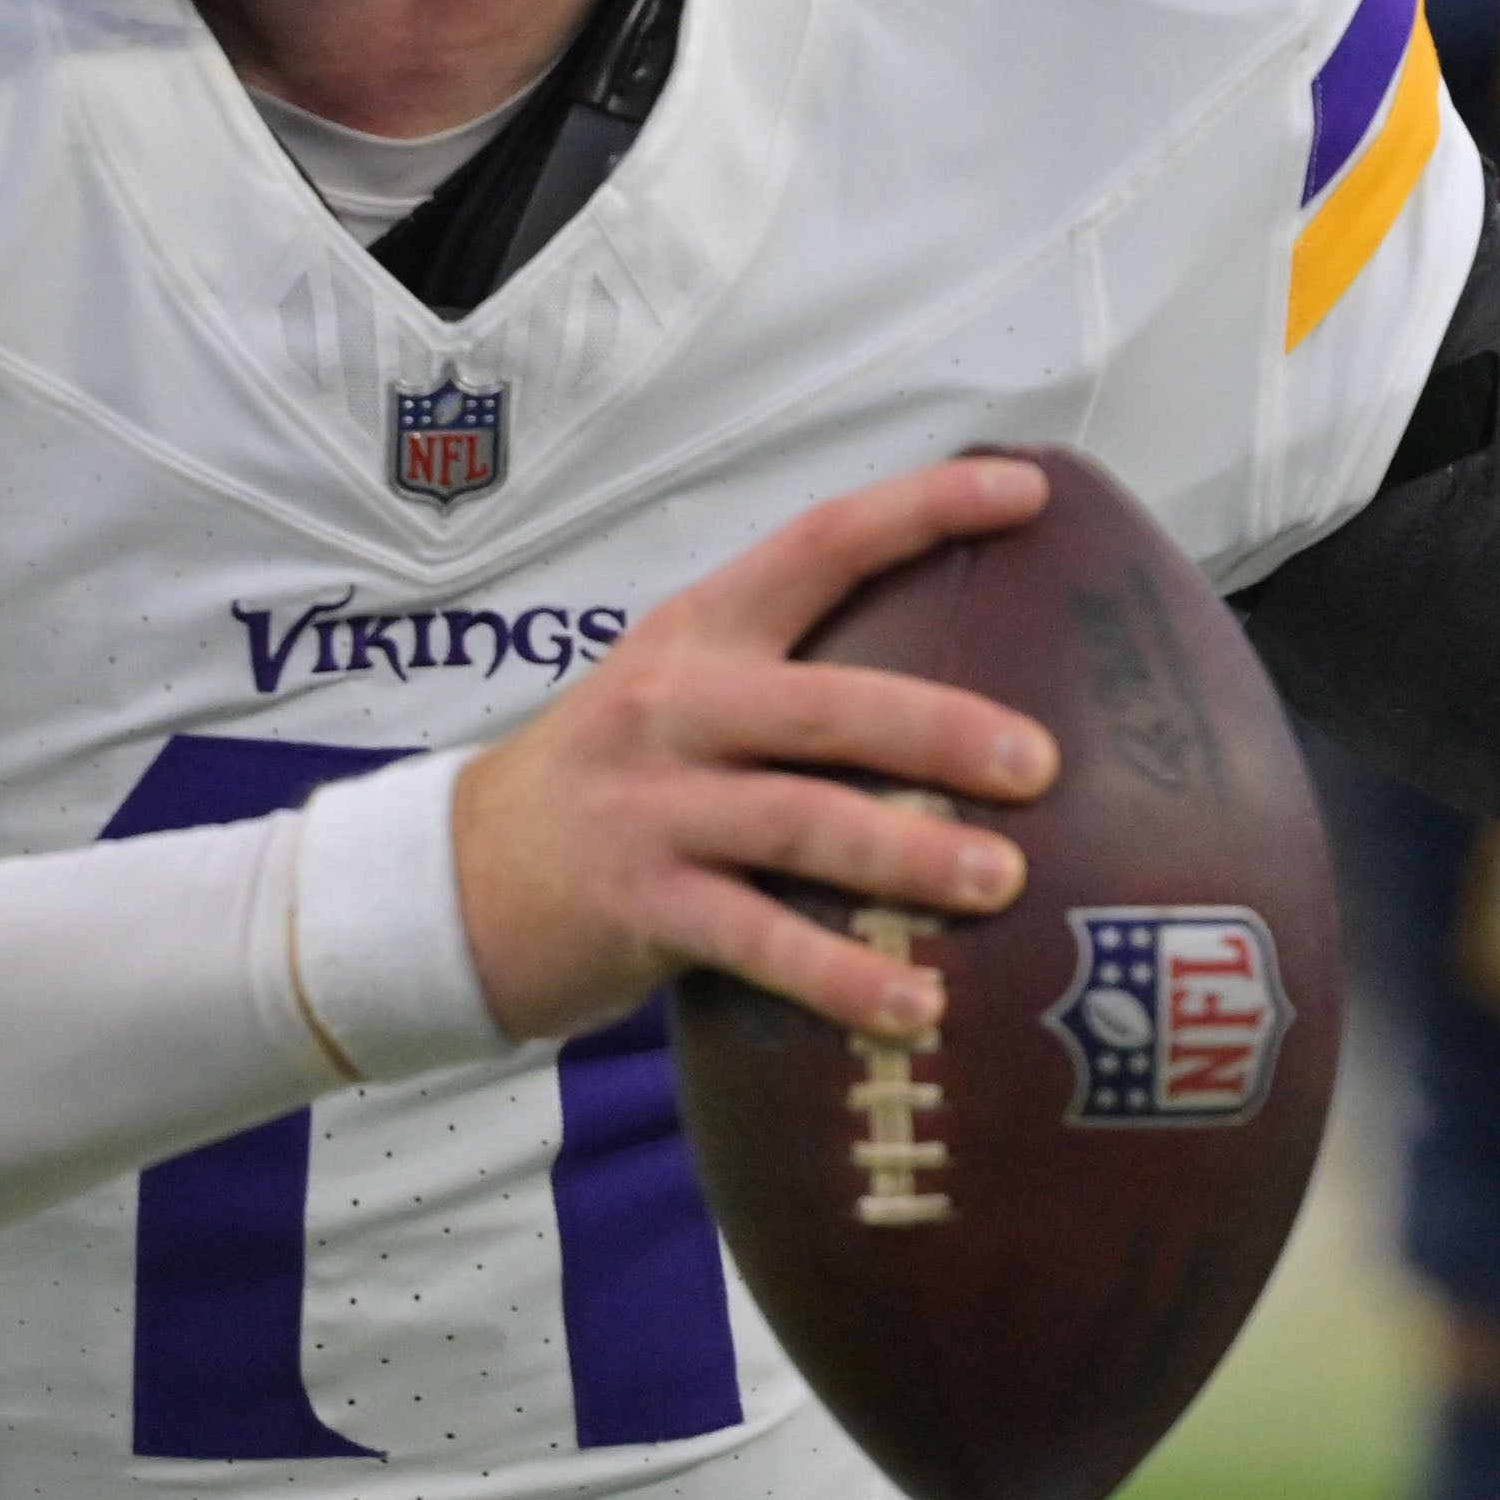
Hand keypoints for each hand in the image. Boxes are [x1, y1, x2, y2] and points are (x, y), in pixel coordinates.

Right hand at [451, 452, 1061, 1044]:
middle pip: (828, 704)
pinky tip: (917, 1010)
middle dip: (942, 728)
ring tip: (1004, 883)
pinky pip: (760, 941)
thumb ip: (797, 681)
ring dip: (910, 853)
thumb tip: (974, 693)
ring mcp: (654, 807)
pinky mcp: (641, 905)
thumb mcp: (683, 696)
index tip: (1026, 489)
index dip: (922, 508)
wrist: (457, 881)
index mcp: (703, 633)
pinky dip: (842, 977)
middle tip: (1042, 763)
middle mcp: (678, 707)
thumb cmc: (618, 785)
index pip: (820, 544)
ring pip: (802, 819)